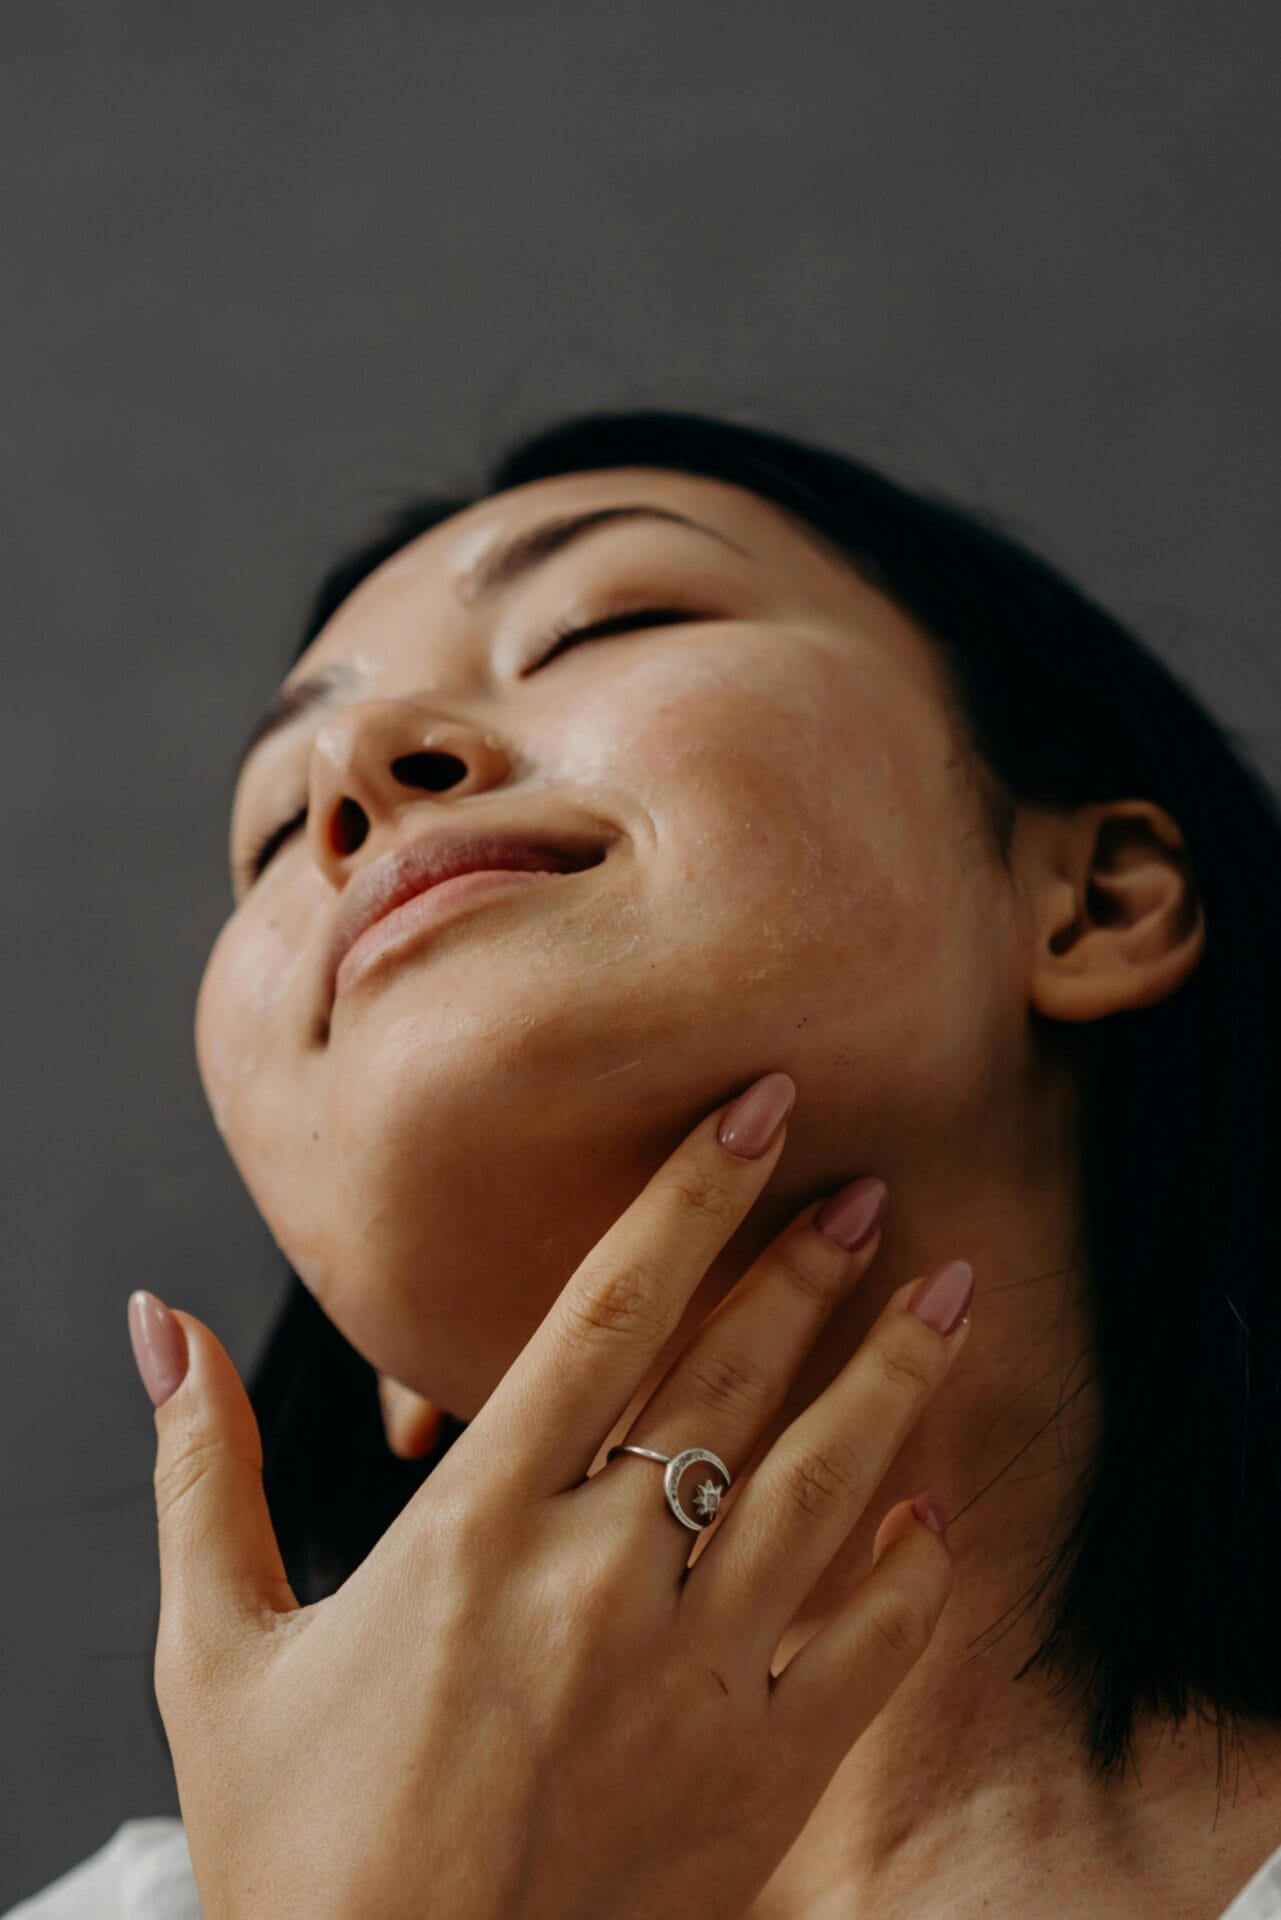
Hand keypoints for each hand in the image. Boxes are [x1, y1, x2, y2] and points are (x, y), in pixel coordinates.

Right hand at [129, 1072, 972, 1919]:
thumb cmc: (298, 1851)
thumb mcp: (217, 1654)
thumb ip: (207, 1472)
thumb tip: (159, 1322)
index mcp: (475, 1531)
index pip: (608, 1313)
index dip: (692, 1198)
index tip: (757, 1113)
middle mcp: (599, 1580)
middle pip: (732, 1378)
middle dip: (809, 1268)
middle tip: (872, 1187)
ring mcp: (695, 1677)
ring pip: (825, 1487)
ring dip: (895, 1380)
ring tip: (954, 1295)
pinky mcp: (758, 1775)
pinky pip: (866, 1650)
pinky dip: (909, 1575)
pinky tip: (929, 1514)